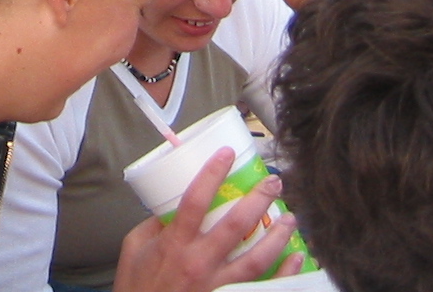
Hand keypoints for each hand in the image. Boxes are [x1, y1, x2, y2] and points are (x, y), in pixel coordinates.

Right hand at [111, 149, 298, 291]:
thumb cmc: (137, 286)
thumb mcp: (135, 249)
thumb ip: (153, 224)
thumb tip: (171, 203)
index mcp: (174, 244)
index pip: (195, 200)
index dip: (212, 173)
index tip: (227, 154)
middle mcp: (199, 263)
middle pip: (236, 225)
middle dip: (259, 199)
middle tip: (274, 181)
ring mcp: (216, 285)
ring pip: (256, 258)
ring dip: (278, 235)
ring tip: (291, 217)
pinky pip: (263, 287)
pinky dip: (284, 274)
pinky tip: (297, 257)